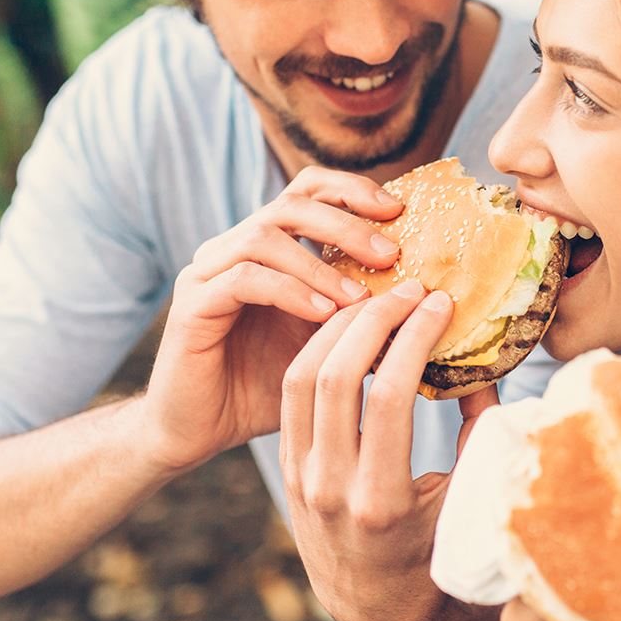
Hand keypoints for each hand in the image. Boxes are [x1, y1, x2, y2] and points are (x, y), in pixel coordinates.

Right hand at [140, 167, 404, 472]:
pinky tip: (323, 316)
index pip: (309, 190)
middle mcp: (235, 248)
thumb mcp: (328, 344)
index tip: (399, 212)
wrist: (201, 430)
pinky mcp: (193, 304)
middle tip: (391, 254)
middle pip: (291, 203)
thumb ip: (363, 317)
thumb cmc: (268, 385)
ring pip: (265, 236)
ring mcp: (209, 272)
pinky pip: (243, 279)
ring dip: (320, 263)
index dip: (353, 190)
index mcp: (269, 247)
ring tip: (360, 297)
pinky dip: (288, 291)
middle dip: (347, 223)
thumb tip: (428, 302)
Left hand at [279, 281, 498, 620]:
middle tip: (408, 288)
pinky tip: (350, 326)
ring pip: (300, 377)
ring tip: (378, 299)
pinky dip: (318, 350)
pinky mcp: (287, 467)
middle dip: (373, 318)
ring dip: (338, 326)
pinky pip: (291, 394)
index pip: (387, 396)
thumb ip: (479, 430)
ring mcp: (300, 478)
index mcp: (380, 500)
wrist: (375, 603)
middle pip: (334, 376)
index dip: (413, 338)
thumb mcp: (468, 498)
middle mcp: (329, 488)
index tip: (441, 303)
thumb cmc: (437, 549)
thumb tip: (483, 358)